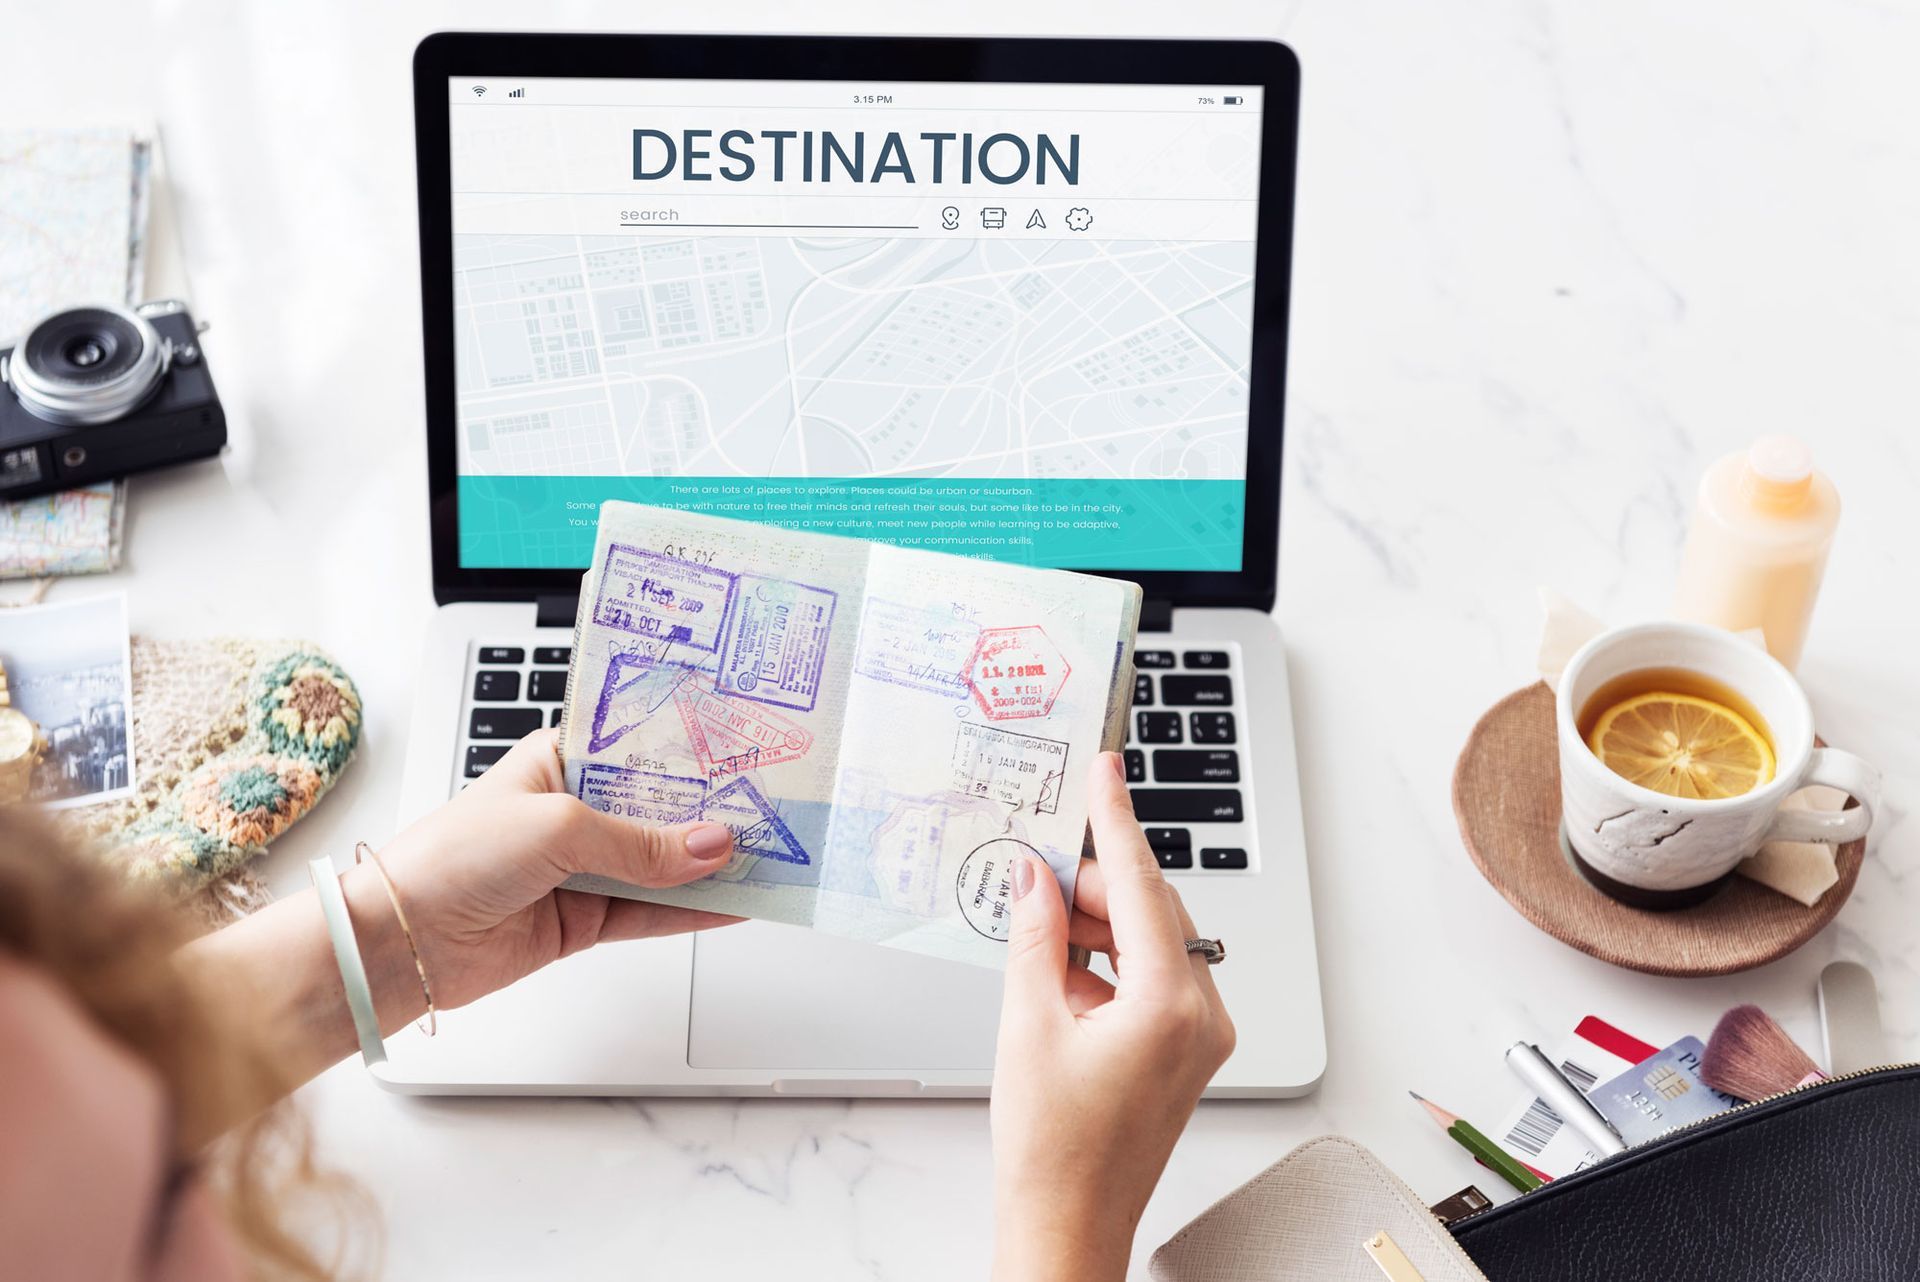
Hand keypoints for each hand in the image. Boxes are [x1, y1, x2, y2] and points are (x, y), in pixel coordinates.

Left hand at [361, 730, 739, 1010]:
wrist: (397, 941)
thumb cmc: (452, 857)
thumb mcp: (558, 827)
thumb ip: (641, 842)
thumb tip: (711, 846)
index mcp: (559, 761)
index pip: (639, 748)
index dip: (689, 750)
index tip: (743, 748)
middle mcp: (572, 810)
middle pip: (660, 807)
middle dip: (712, 810)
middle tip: (774, 807)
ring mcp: (579, 867)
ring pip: (662, 863)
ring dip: (709, 865)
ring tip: (771, 859)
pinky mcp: (583, 918)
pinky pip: (651, 911)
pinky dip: (692, 910)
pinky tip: (735, 903)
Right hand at [990, 752, 1235, 1281]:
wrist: (1069, 1225)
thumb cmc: (1051, 1149)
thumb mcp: (1027, 1023)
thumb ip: (1035, 936)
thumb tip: (1034, 876)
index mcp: (1169, 1003)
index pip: (1140, 884)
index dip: (1116, 820)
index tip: (1105, 770)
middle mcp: (1201, 1014)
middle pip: (1151, 909)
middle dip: (1094, 885)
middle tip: (1036, 869)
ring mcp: (1201, 1035)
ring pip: (1153, 941)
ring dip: (1099, 925)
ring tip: (1039, 926)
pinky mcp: (1188, 1049)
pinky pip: (1155, 977)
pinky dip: (1109, 962)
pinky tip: (1061, 967)